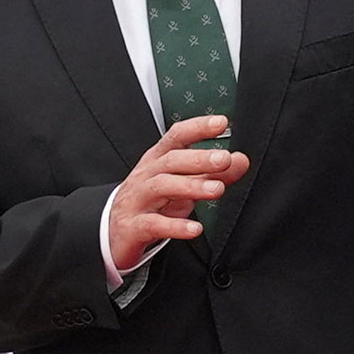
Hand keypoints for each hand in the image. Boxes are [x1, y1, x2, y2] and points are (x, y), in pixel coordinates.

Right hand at [108, 115, 249, 269]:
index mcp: (158, 159)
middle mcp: (146, 175)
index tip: (221, 122)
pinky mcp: (132, 227)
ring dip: (191, 187)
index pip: (176, 136)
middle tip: (225, 159)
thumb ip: (213, 172)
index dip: (197, 127)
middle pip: (171, 161)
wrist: (113, 232)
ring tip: (217, 189)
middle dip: (199, 159)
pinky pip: (152, 224)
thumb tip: (241, 160)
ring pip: (161, 187)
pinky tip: (195, 228)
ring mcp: (137, 200)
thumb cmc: (152, 201)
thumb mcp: (183, 183)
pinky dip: (175, 226)